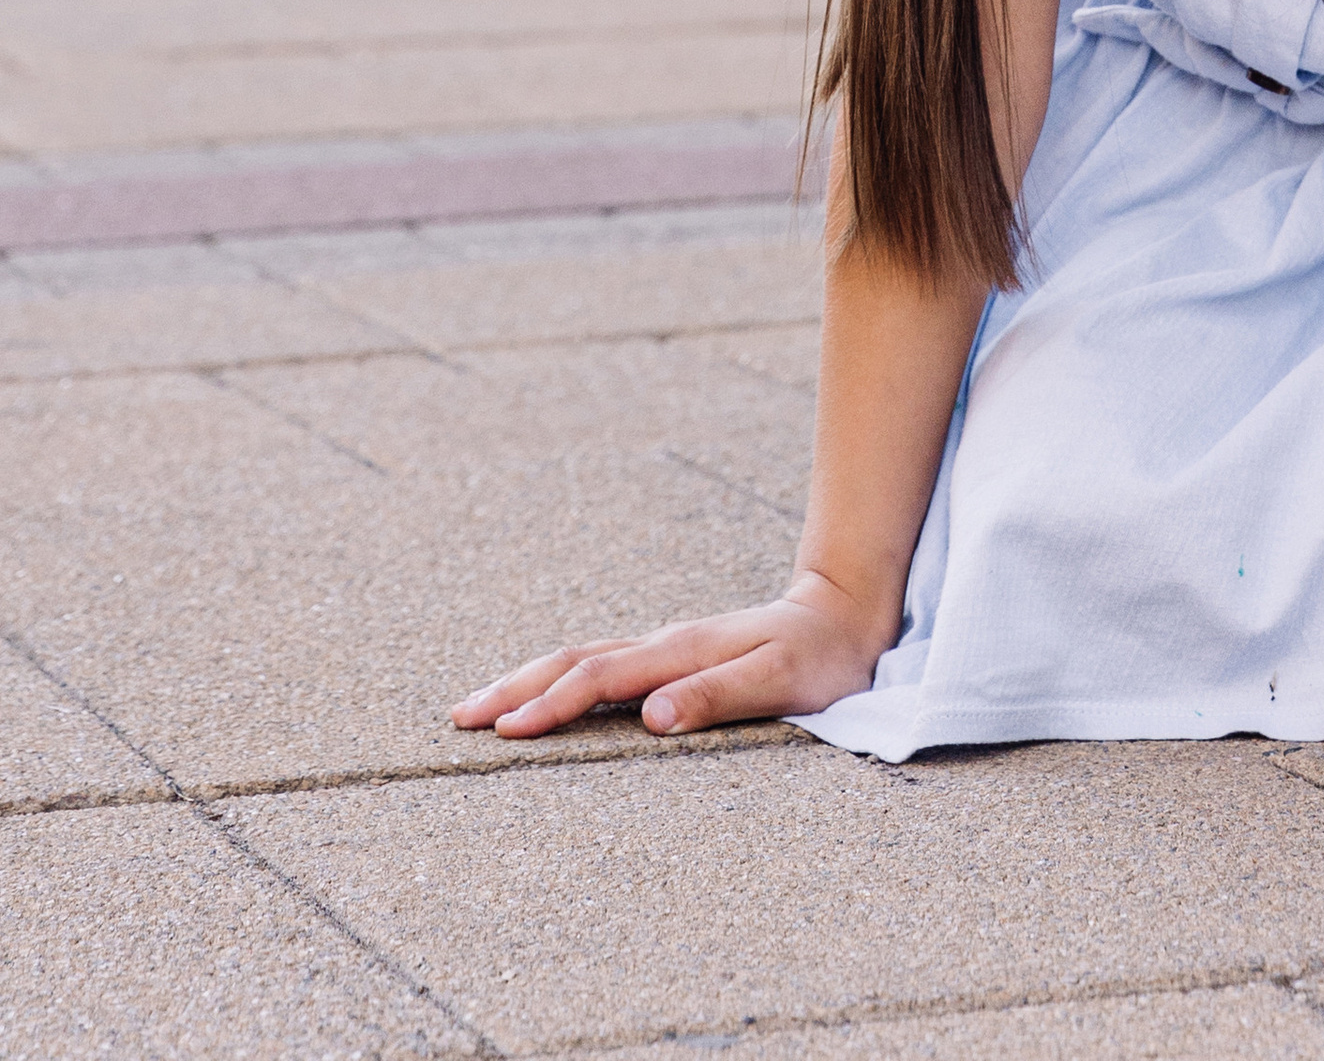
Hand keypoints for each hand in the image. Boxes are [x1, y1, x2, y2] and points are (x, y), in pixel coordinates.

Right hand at [451, 565, 894, 740]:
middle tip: (460, 718)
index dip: (550, 704)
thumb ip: (718, 696)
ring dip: (528, 680)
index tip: (505, 729)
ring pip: (582, 658)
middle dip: (515, 688)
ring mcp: (664, 648)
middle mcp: (664, 644)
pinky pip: (601, 665)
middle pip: (575, 661)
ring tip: (480, 708)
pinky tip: (541, 695)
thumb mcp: (780, 682)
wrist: (844, 611)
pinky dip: (559, 679)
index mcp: (682, 651)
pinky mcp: (670, 657)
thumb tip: (651, 716)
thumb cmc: (818, 656)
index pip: (601, 678)